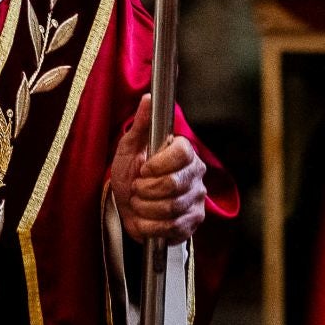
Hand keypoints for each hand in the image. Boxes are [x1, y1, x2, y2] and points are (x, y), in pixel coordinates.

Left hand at [109, 94, 207, 244]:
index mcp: (185, 152)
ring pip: (170, 208)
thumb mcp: (129, 147)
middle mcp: (196, 175)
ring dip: (144, 208)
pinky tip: (145, 219)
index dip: (157, 164)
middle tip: (137, 188)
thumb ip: (141, 124)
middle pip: (173, 184)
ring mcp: (197, 199)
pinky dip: (149, 225)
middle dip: (144, 189)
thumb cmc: (130, 173)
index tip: (143, 169)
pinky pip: (172, 227)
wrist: (127, 207)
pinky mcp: (194, 222)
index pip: (182, 153)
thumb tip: (148, 97)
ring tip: (139, 202)